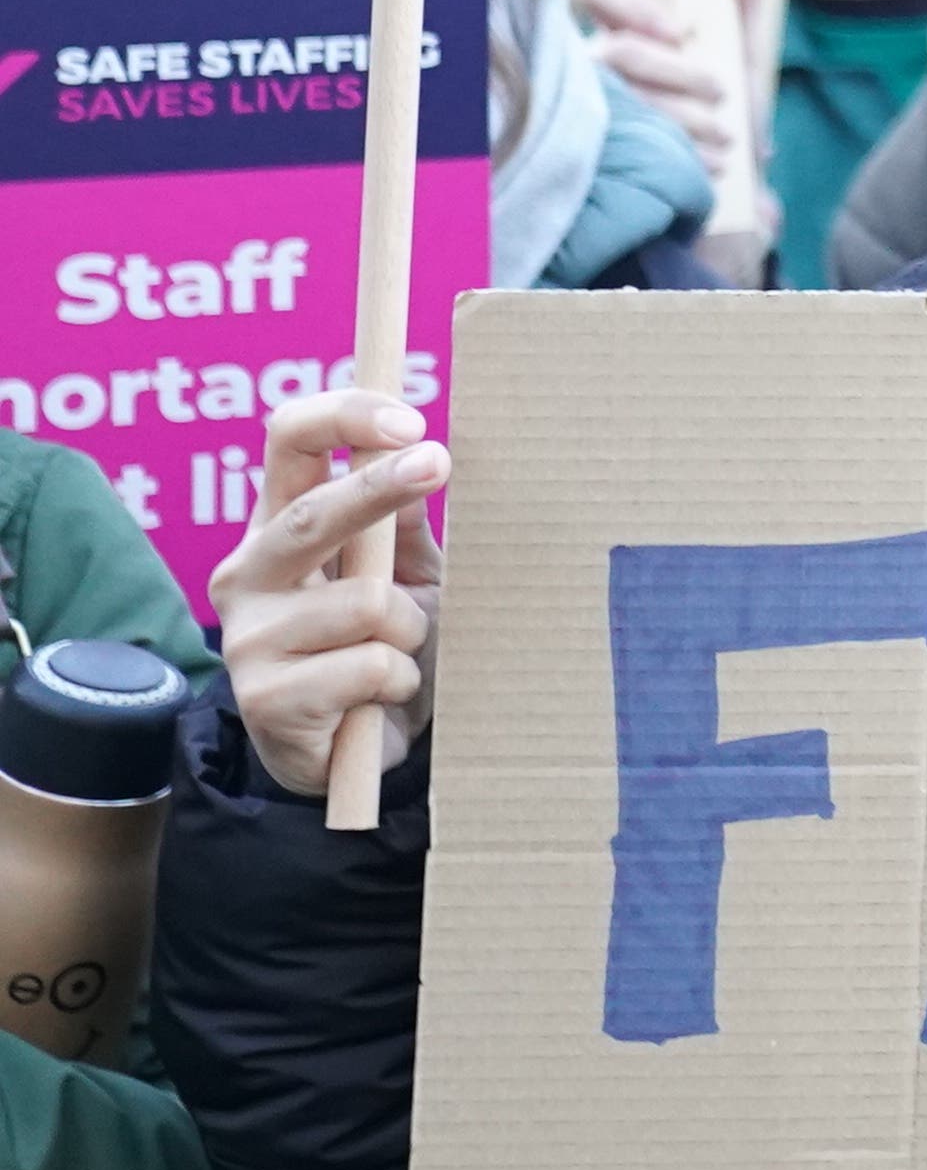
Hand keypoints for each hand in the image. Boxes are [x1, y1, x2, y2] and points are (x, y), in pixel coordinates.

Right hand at [208, 385, 445, 797]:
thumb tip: (419, 451)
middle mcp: (248, 573)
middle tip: (437, 462)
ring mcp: (247, 638)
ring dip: (411, 629)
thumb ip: (402, 523)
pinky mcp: (263, 699)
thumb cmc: (387, 645)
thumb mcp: (405, 575)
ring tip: (397, 655)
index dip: (343, 418)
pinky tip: (378, 697)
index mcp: (279, 526)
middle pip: (309, 514)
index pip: (286, 442)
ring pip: (366, 602)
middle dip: (377, 487)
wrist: (362, 752)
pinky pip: (370, 666)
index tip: (409, 420)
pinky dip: (398, 678)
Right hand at [572, 0, 745, 171]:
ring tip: (726, 132)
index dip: (632, 4)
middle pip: (614, 52)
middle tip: (722, 90)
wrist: (735, 155)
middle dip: (677, 74)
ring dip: (684, 117)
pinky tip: (712, 160)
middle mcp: (596, 55)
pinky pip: (623, 148)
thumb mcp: (743, 33)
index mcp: (624, 17)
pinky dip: (679, 152)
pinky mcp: (598, 147)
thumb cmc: (729, 80)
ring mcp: (592, 101)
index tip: (684, 32)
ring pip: (620, 101)